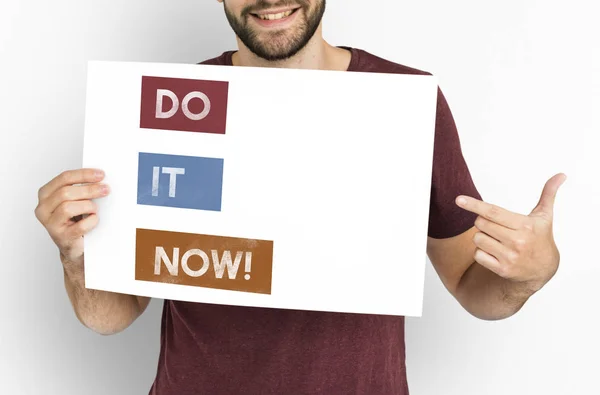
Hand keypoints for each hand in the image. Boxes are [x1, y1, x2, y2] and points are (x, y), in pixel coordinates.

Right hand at [35, 169, 109, 267]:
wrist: (74, 246)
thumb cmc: (75, 220)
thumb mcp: (75, 200)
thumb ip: (80, 189)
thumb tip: (100, 179)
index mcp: (46, 194)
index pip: (64, 178)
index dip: (84, 175)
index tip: (101, 175)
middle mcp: (43, 208)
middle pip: (66, 192)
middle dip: (89, 189)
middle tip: (106, 189)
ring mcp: (50, 224)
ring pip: (68, 207)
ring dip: (88, 206)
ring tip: (95, 209)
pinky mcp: (61, 237)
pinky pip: (79, 226)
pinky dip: (91, 221)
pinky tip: (94, 220)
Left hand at [455, 173, 566, 292]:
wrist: (544, 269)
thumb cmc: (540, 237)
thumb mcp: (544, 216)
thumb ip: (548, 194)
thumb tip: (561, 175)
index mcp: (525, 225)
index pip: (493, 212)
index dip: (474, 205)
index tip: (458, 199)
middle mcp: (517, 241)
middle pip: (481, 223)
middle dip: (483, 221)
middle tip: (496, 226)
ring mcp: (510, 257)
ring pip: (477, 239)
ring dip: (482, 237)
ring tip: (498, 240)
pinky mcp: (502, 269)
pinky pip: (477, 255)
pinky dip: (481, 252)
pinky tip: (495, 252)